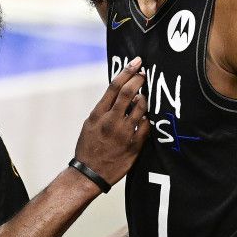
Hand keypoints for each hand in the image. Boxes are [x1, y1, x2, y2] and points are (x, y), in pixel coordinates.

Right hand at [73, 57, 149, 186]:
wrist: (90, 173)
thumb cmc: (89, 147)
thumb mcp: (90, 124)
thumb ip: (104, 109)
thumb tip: (121, 93)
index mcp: (98, 114)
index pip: (114, 86)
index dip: (127, 71)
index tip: (136, 63)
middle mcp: (110, 121)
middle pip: (129, 92)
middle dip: (139, 79)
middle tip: (144, 74)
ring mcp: (123, 133)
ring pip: (141, 107)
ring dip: (144, 99)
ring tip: (143, 98)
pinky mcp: (134, 145)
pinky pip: (146, 125)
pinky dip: (147, 118)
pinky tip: (145, 117)